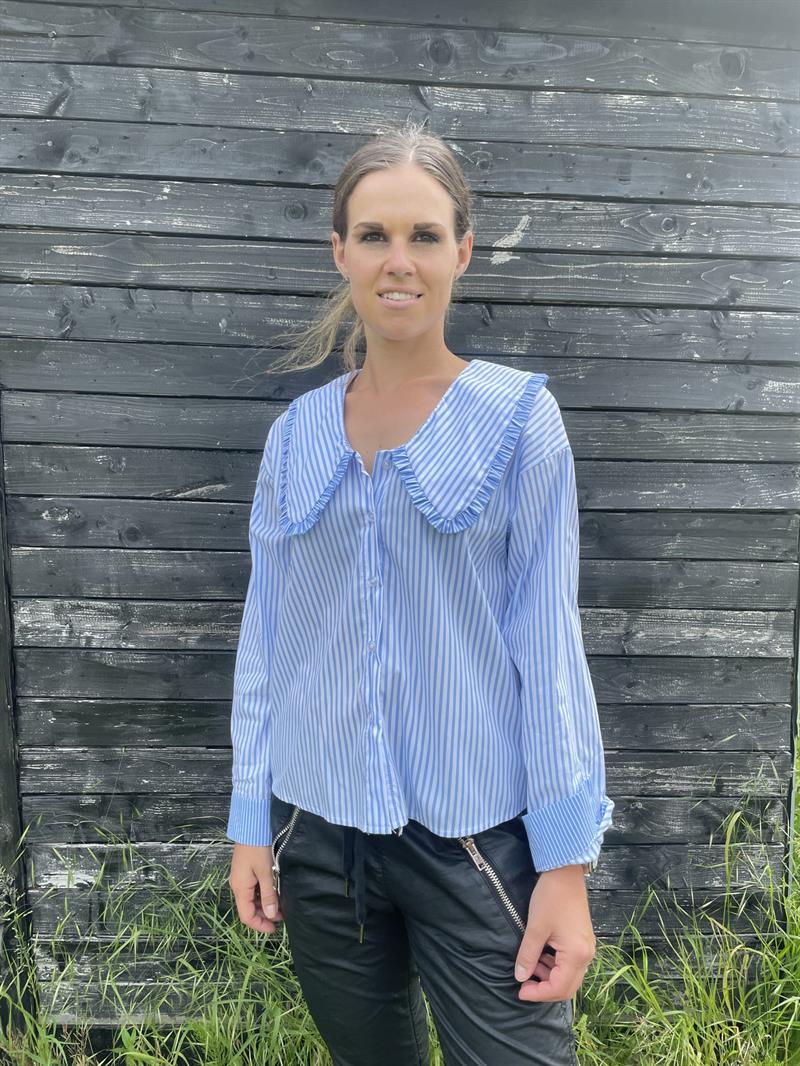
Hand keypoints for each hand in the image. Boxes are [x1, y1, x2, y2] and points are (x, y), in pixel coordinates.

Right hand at [229, 843, 283, 932]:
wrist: (252, 826)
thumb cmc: (259, 849)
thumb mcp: (266, 873)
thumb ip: (268, 895)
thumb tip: (272, 915)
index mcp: (240, 888)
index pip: (246, 916)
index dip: (260, 925)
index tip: (275, 929)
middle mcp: (237, 885)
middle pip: (249, 908)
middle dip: (265, 914)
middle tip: (283, 914)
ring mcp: (240, 877)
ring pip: (251, 899)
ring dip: (265, 904)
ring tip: (281, 903)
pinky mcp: (245, 870)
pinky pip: (252, 888)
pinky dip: (263, 893)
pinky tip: (274, 890)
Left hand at [514, 865, 595, 1001]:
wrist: (565, 873)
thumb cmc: (550, 898)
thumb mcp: (535, 928)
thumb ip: (527, 955)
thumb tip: (520, 977)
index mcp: (576, 955)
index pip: (559, 988)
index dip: (539, 994)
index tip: (520, 991)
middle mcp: (587, 955)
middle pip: (568, 987)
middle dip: (545, 989)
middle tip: (524, 984)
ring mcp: (587, 948)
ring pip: (570, 976)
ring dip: (550, 977)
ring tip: (530, 966)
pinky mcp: (583, 940)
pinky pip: (571, 963)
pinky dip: (556, 966)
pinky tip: (541, 956)